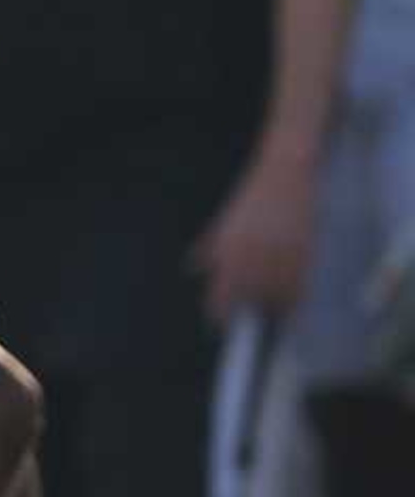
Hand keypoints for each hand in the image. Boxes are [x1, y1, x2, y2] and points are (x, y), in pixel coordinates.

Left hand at [191, 149, 319, 320]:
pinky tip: (292, 300)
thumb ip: (209, 249)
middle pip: (249, 303)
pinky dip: (295, 299)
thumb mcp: (224, 222)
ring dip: (274, 309)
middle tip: (250, 322)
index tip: (220, 324)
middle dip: (249, 314)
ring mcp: (278, 256)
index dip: (219, 314)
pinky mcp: (304, 253)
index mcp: (227, 251)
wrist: (285, 172)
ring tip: (273, 312)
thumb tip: (192, 270)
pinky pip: (299, 289)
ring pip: (277, 300)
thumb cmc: (253, 196)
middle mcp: (250, 257)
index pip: (220, 297)